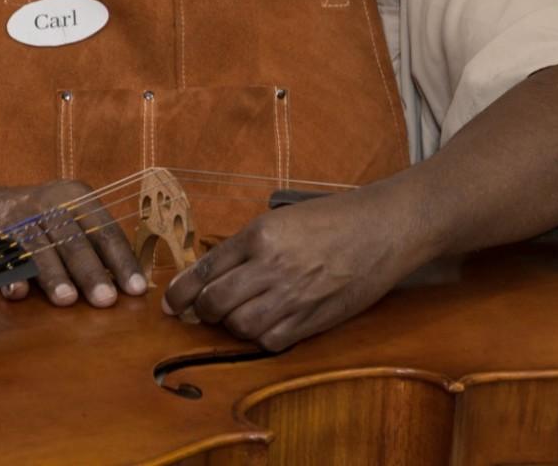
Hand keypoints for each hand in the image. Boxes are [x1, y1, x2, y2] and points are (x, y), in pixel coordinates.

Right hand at [0, 179, 147, 308]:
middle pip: (76, 241)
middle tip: (105, 300)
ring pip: (42, 249)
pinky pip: (5, 257)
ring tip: (67, 299)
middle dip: (92, 272)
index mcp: (78, 197)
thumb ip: (94, 244)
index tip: (135, 289)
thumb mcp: (69, 218)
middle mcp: (51, 202)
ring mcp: (20, 216)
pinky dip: (11, 276)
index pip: (106, 231)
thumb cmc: (41, 220)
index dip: (122, 262)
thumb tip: (127, 283)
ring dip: (54, 276)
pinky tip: (19, 293)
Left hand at [160, 188, 426, 351]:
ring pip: (240, 326)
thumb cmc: (337, 218)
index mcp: (261, 235)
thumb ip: (251, 245)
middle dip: (203, 312)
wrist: (385, 227)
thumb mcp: (285, 219)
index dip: (181, 292)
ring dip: (233, 326)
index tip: (171, 303)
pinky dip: (262, 338)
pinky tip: (268, 326)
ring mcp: (294, 294)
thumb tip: (216, 274)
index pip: (205, 269)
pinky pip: (271, 341)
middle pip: (216, 303)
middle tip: (205, 312)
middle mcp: (272, 265)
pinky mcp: (314, 317)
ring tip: (241, 316)